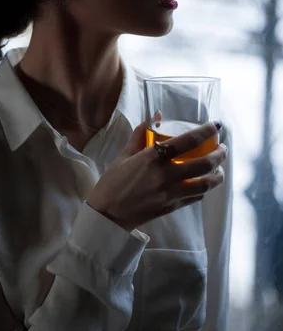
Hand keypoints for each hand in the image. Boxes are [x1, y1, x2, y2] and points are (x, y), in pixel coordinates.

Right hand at [87, 121, 226, 231]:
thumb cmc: (113, 182)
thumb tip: (157, 116)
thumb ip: (141, 134)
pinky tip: (204, 184)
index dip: (205, 132)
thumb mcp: (124, 154)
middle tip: (222, 148)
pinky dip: (204, 189)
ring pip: (205, 184)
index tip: (216, 126)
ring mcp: (171, 193)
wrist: (107, 214)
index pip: (187, 141)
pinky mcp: (172, 207)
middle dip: (219, 154)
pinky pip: (195, 197)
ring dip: (218, 175)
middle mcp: (166, 175)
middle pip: (204, 164)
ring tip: (219, 169)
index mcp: (153, 158)